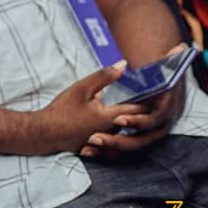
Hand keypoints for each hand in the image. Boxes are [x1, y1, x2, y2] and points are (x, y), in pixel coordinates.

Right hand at [33, 61, 148, 154]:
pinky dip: (118, 124)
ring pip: (123, 126)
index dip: (151, 97)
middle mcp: (112, 131)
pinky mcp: (97, 143)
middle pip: (134, 119)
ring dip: (131, 116)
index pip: (138, 107)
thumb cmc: (62, 110)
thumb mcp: (81, 88)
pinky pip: (113, 133)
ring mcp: (105, 139)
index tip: (163, 89)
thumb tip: (123, 64)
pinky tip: (116, 118)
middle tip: (158, 96)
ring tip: (139, 104)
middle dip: (145, 107)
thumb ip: (104, 76)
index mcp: (110, 117)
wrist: (44, 133)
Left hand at [79, 44, 188, 158]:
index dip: (136, 121)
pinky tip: (88, 153)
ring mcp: (147, 138)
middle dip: (117, 141)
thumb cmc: (161, 82)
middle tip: (95, 138)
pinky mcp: (135, 143)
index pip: (151, 121)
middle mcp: (158, 129)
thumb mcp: (158, 74)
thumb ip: (165, 64)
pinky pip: (121, 154)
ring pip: (128, 150)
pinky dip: (105, 155)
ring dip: (109, 151)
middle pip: (139, 142)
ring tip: (88, 146)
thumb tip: (153, 55)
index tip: (118, 119)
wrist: (168, 94)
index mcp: (164, 112)